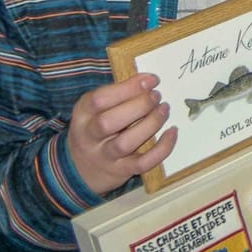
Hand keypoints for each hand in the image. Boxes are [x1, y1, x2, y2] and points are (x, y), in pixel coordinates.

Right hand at [66, 73, 174, 194]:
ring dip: (150, 124)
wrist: (80, 169)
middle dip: (138, 106)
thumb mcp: (95, 109)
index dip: (127, 88)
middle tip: (157, 95)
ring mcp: (105, 156)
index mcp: (83, 114)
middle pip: (109, 122)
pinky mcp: (121, 171)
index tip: (151, 80)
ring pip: (125, 143)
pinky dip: (161, 148)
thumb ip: (116, 95)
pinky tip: (172, 132)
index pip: (99, 100)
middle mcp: (89, 136)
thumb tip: (148, 80)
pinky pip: (142, 163)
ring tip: (164, 109)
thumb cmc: (95, 129)